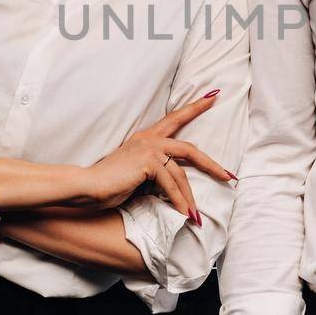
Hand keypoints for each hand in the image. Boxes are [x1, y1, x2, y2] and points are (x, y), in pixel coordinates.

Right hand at [85, 91, 238, 222]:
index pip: (174, 119)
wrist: (87, 186)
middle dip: (211, 164)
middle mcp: (149, 139)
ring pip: (181, 173)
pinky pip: (171, 184)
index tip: (212, 97)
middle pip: (190, 148)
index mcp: (146, 138)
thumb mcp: (137, 175)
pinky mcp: (148, 162)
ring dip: (189, 198)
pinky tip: (182, 214)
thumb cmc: (109, 185)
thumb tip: (176, 186)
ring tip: (194, 216)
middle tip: (229, 176)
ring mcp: (149, 149)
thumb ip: (155, 172)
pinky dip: (178, 201)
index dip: (194, 108)